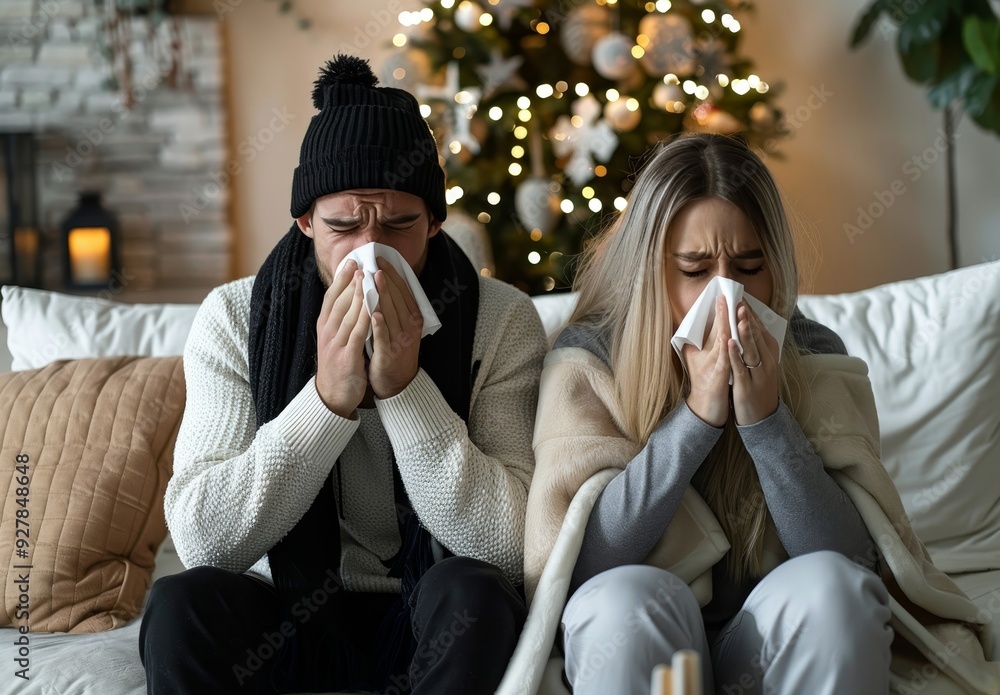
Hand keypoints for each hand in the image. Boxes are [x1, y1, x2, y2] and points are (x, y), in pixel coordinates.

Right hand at [315, 259, 370, 417]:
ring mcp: (336, 344)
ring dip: (359, 295)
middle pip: (339, 301)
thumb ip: (340, 319)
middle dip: (351, 281)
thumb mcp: (334, 338)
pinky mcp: (347, 357)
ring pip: (349, 314)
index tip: (351, 261)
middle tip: (361, 262)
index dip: (341, 278)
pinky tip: (375, 307)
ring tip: (369, 277)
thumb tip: (349, 295)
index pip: (331, 296)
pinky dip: (366, 319)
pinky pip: (358, 334)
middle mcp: (327, 332)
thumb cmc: (338, 364)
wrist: (332, 396)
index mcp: (324, 326)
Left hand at [369, 257, 423, 398]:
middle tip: (376, 263)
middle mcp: (410, 327)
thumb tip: (385, 280)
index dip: (393, 274)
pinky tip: (372, 312)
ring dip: (382, 295)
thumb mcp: (401, 325)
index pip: (404, 291)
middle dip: (387, 280)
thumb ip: (395, 306)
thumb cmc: (395, 348)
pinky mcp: (390, 353)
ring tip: (373, 279)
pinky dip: (379, 324)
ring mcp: (401, 340)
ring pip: (391, 313)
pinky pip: (384, 336)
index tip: (382, 259)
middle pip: (398, 299)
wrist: (397, 382)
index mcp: (413, 317)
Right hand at [682, 295, 732, 427]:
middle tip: (727, 292)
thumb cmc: (708, 384)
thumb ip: (707, 346)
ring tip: (731, 307)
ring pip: (720, 340)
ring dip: (726, 324)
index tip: (725, 291)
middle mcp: (707, 354)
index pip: (716, 324)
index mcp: (708, 349)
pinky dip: (727, 347)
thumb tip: (711, 331)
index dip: (721, 308)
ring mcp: (712, 365)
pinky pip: (724, 360)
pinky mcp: (717, 377)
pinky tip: (731, 337)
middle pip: (717, 328)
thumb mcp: (707, 362)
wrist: (706, 410)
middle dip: (723, 310)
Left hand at [728, 301, 778, 424]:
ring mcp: (758, 374)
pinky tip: (729, 343)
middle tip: (740, 300)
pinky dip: (736, 355)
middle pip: (757, 336)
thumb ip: (756, 346)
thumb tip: (749, 325)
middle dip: (748, 318)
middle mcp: (767, 362)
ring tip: (738, 315)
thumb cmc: (758, 387)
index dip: (752, 315)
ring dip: (745, 332)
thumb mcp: (761, 365)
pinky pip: (741, 368)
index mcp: (769, 355)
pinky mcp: (747, 386)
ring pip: (752, 350)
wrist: (763, 418)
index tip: (742, 298)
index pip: (761, 330)